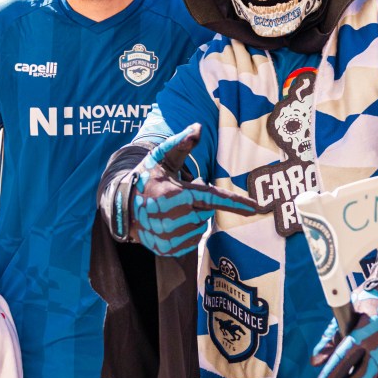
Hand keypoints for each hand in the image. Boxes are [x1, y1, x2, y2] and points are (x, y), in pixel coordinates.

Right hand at [129, 125, 257, 256]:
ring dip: (193, 217)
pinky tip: (171, 222)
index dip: (236, 202)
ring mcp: (170, 237)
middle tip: (180, 196)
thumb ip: (180, 143)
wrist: (121, 208)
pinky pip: (191, 241)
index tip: (256, 207)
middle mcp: (174, 218)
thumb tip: (198, 128)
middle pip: (207, 213)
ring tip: (173, 209)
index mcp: (176, 195)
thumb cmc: (145, 178)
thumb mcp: (160, 158)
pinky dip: (187, 230)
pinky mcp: (167, 249)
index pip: (213, 198)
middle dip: (199, 203)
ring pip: (200, 227)